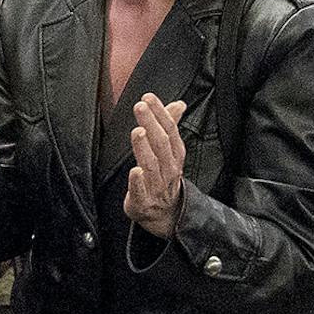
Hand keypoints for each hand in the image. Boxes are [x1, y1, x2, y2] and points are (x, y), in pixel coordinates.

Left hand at [124, 95, 188, 236]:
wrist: (166, 215)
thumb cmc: (164, 177)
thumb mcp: (170, 151)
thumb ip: (171, 125)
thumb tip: (179, 103)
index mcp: (175, 155)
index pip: (170, 131)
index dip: (160, 113)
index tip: (148, 98)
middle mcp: (169, 169)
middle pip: (161, 144)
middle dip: (151, 124)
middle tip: (140, 107)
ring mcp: (157, 186)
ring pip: (152, 165)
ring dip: (144, 148)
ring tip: (137, 131)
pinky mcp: (143, 201)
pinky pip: (141, 191)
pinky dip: (138, 181)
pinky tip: (134, 171)